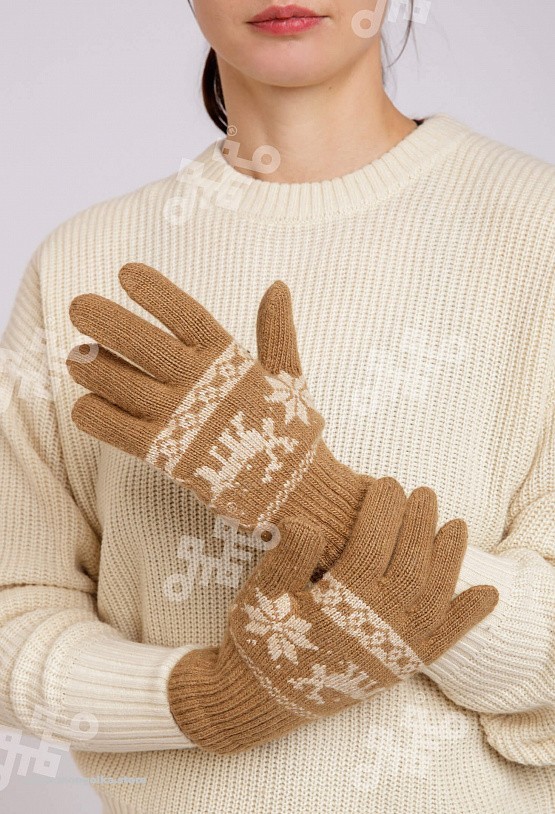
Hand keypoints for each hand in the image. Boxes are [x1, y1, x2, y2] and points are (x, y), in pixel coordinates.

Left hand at [66, 262, 371, 577]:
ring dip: (96, 368)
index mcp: (230, 360)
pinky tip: (83, 404)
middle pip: (146, 345)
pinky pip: (121, 432)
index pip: (188, 315)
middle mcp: (203, 384)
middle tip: (78, 305)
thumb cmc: (288, 429)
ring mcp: (184, 419)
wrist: (295, 490)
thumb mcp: (287, 374)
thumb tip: (278, 286)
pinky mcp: (169, 456)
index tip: (126, 272)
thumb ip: (277, 331)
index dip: (157, 292)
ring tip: (74, 356)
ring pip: (126, 386)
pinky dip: (98, 417)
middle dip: (109, 322)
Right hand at [166, 476, 498, 753]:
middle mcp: (379, 620)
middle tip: (423, 492)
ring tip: (456, 525)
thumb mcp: (261, 592)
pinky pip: (447, 639)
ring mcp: (397, 644)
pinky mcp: (404, 664)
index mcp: (343, 597)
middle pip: (413, 558)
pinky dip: (469, 616)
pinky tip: (488, 595)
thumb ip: (288, 555)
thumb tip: (306, 520)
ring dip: (451, 555)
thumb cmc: (261, 640)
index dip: (385, 504)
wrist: (264, 698)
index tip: (386, 482)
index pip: (375, 537)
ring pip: (438, 591)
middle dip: (422, 519)